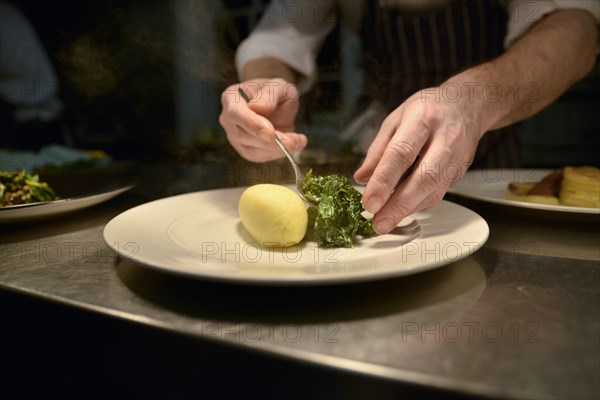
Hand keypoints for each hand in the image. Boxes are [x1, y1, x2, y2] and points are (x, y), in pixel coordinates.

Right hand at [219, 78, 306, 161]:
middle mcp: (228, 120)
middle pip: (243, 136)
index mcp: (231, 98)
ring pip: (252, 150)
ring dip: (277, 149)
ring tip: (298, 141)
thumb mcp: (279, 86)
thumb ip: (270, 94)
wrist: (278, 105)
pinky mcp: (247, 151)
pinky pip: (260, 157)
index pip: (235, 114)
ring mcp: (235, 138)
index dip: (252, 124)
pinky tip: (295, 144)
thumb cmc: (276, 92)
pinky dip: (279, 153)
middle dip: (269, 142)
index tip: (270, 133)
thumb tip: (258, 107)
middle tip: (292, 142)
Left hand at [354, 88, 485, 233]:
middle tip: (379, 222)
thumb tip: (362, 178)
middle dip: (399, 205)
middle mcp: (445, 137)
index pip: (402, 153)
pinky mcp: (461, 170)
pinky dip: (418, 204)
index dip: (384, 180)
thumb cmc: (427, 109)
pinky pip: (439, 192)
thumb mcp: (396, 119)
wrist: (467, 104)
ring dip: (408, 210)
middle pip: (424, 177)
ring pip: (434, 189)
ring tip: (385, 222)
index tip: (369, 202)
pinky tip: (402, 211)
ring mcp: (457, 155)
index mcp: (423, 118)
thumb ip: (378, 149)